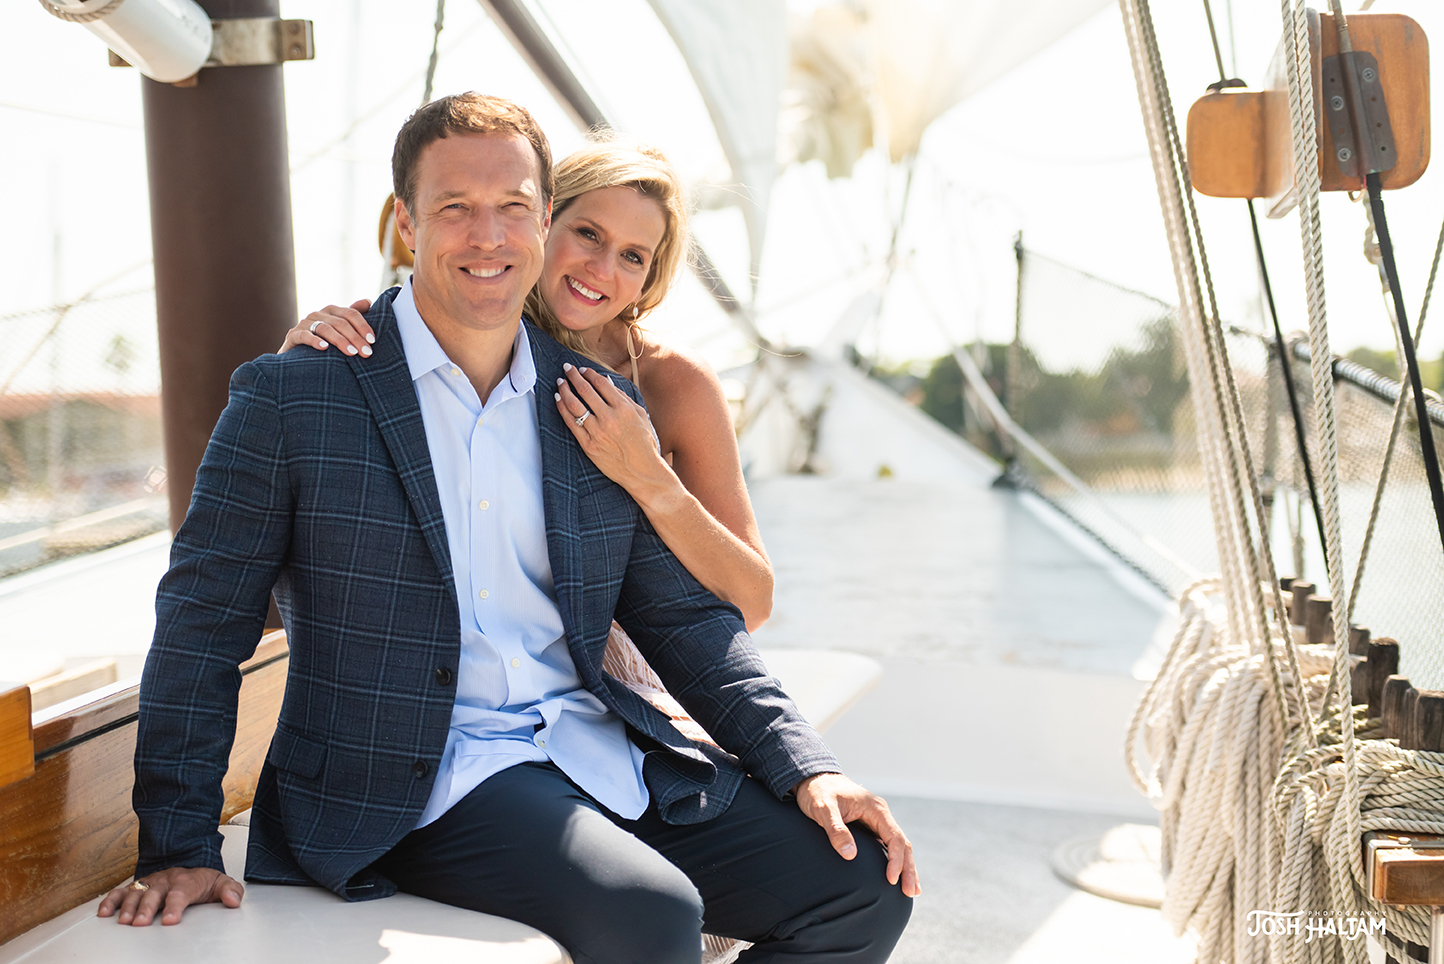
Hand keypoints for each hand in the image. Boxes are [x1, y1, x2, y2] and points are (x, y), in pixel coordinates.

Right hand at [97, 866, 243, 925]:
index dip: (174, 906)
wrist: (189, 869)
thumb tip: (233, 901)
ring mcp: (149, 882)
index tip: (169, 920)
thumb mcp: (221, 884)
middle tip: (140, 923)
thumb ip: (230, 891)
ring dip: (127, 907)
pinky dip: (110, 901)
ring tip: (123, 922)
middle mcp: (165, 880)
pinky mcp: (137, 887)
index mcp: (186, 880)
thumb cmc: (203, 882)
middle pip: (154, 893)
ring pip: (136, 892)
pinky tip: (103, 913)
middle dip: (146, 908)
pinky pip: (120, 891)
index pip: (180, 892)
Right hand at [279, 300, 374, 355]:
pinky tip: (324, 348)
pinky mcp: (293, 335)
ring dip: (340, 341)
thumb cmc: (324, 343)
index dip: (363, 326)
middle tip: (366, 353)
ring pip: (325, 328)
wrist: (297, 358)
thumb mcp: (340, 330)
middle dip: (355, 338)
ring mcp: (304, 324)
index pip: (350, 313)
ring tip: (352, 353)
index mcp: (332, 311)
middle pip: (340, 323)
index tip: (372, 341)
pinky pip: (304, 336)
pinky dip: (314, 341)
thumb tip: (367, 301)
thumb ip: (352, 316)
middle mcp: (318, 314)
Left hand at [554, 364, 672, 500]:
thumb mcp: (641, 416)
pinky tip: (558, 399)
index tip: (583, 370)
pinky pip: (571, 423)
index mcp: (624, 409)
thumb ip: (624, 398)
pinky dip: (562, 409)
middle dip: (573, 376)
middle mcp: (609, 418)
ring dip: (565, 390)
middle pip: (585, 391)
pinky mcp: (588, 445)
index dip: (589, 374)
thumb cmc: (644, 444)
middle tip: (567, 369)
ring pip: (575, 405)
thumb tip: (606, 382)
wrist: (642, 471)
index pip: (602, 384)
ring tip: (560, 382)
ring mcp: (597, 432)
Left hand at [794, 773, 919, 896]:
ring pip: (898, 846)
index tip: (890, 880)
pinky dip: (895, 861)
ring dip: (905, 867)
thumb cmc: (817, 792)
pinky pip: (887, 845)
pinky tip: (896, 876)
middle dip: (908, 869)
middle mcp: (880, 815)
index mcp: (875, 809)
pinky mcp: (869, 827)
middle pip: (902, 844)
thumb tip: (851, 855)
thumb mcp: (823, 809)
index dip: (896, 860)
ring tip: (911, 890)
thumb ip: (836, 830)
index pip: (895, 837)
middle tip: (911, 893)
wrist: (812, 779)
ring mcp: (876, 821)